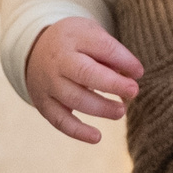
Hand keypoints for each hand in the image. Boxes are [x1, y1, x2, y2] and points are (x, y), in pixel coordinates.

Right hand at [25, 19, 143, 143]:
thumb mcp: (90, 35)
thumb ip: (111, 52)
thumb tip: (133, 74)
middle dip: (112, 84)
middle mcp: (58, 61)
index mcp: (74, 38)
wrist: (34, 50)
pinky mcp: (44, 104)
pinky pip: (60, 121)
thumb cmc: (74, 44)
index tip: (138, 72)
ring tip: (121, 111)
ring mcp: (49, 84)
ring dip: (101, 108)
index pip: (102, 47)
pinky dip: (78, 131)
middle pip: (85, 73)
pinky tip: (97, 137)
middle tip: (133, 91)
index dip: (123, 60)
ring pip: (75, 99)